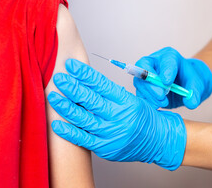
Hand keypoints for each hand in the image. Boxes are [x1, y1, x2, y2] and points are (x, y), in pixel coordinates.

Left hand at [47, 59, 186, 169]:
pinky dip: (69, 132)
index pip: (102, 84)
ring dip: (66, 107)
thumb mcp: (131, 99)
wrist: (158, 141)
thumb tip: (84, 78)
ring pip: (84, 119)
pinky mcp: (105, 148)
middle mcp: (119, 117)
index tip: (70, 64)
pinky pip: (83, 139)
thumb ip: (110, 92)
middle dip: (72, 88)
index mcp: (126, 101)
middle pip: (92, 100)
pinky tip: (56, 123)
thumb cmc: (142, 117)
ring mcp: (112, 134)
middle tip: (58, 77)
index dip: (84, 73)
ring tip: (53, 96)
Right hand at [134, 47, 211, 108]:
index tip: (168, 82)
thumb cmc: (191, 81)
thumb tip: (191, 102)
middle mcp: (154, 62)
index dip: (165, 70)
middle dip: (151, 83)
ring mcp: (146, 74)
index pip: (165, 60)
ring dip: (149, 94)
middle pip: (144, 67)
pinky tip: (157, 105)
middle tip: (161, 96)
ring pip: (140, 81)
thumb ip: (195, 93)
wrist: (186, 86)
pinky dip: (147, 100)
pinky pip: (140, 92)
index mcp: (169, 56)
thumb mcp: (198, 85)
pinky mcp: (143, 86)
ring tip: (163, 102)